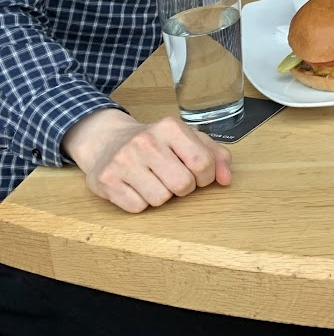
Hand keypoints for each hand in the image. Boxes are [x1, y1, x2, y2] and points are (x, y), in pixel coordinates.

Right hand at [62, 110, 230, 213]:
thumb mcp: (188, 139)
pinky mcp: (106, 180)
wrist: (107, 140)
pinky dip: (141, 202)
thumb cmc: (156, 142)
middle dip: (184, 187)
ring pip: (160, 199)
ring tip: (154, 180)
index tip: (199, 174)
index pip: (203, 162)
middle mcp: (145, 141)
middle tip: (174, 178)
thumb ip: (215, 155)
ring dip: (162, 196)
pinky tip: (136, 186)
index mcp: (170, 127)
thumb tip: (226, 179)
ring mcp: (123, 161)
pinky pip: (137, 207)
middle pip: (182, 184)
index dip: (206, 176)